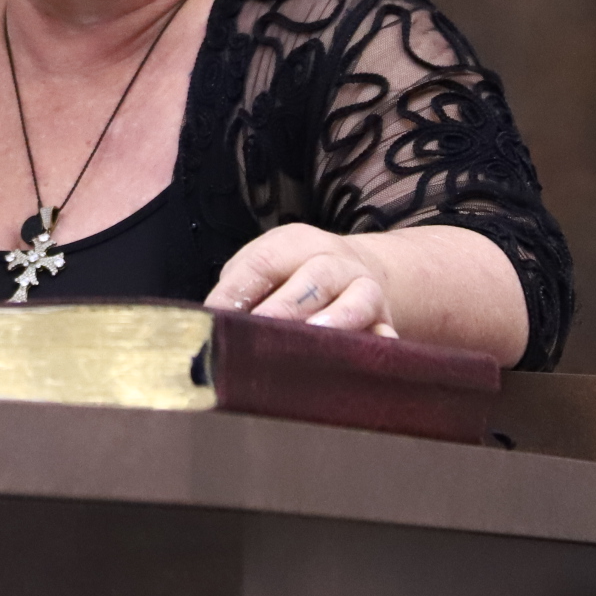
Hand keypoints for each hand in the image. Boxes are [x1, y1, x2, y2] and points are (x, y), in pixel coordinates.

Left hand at [204, 224, 399, 334]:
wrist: (353, 269)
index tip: (215, 318)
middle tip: (263, 329)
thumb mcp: (263, 268)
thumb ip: (238, 290)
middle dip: (287, 305)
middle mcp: (334, 261)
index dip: (239, 290)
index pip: (265, 261)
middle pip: (314, 276)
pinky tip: (376, 351)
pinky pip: (388, 329)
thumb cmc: (292, 275)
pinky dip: (383, 341)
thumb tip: (207, 324)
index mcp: (295, 243)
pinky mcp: (385, 319)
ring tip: (317, 338)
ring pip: (358, 298)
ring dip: (338, 318)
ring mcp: (365, 289)